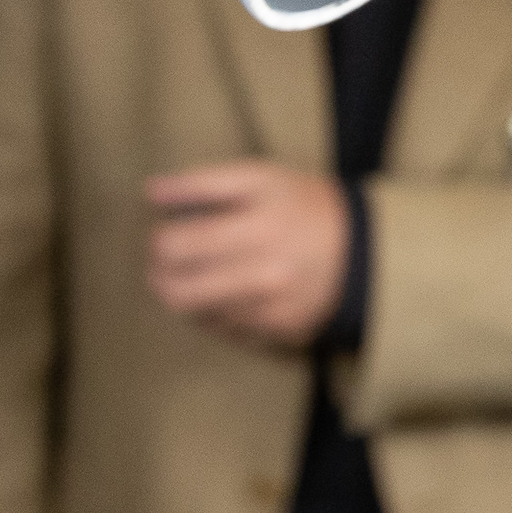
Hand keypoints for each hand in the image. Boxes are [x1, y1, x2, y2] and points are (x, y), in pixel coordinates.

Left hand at [143, 160, 350, 349]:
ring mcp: (270, 310)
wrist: (360, 251)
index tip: (166, 230)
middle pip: (176, 290)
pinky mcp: (276, 334)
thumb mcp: (261, 178)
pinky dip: (208, 310)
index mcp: (258, 228)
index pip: (176, 246)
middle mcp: (265, 275)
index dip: (158, 239)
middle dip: (159, 273)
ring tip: (188, 273)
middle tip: (165, 259)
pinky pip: (220, 329)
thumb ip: (203, 182)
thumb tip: (151, 191)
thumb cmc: (302, 206)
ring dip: (180, 292)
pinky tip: (218, 291)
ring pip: (193, 313)